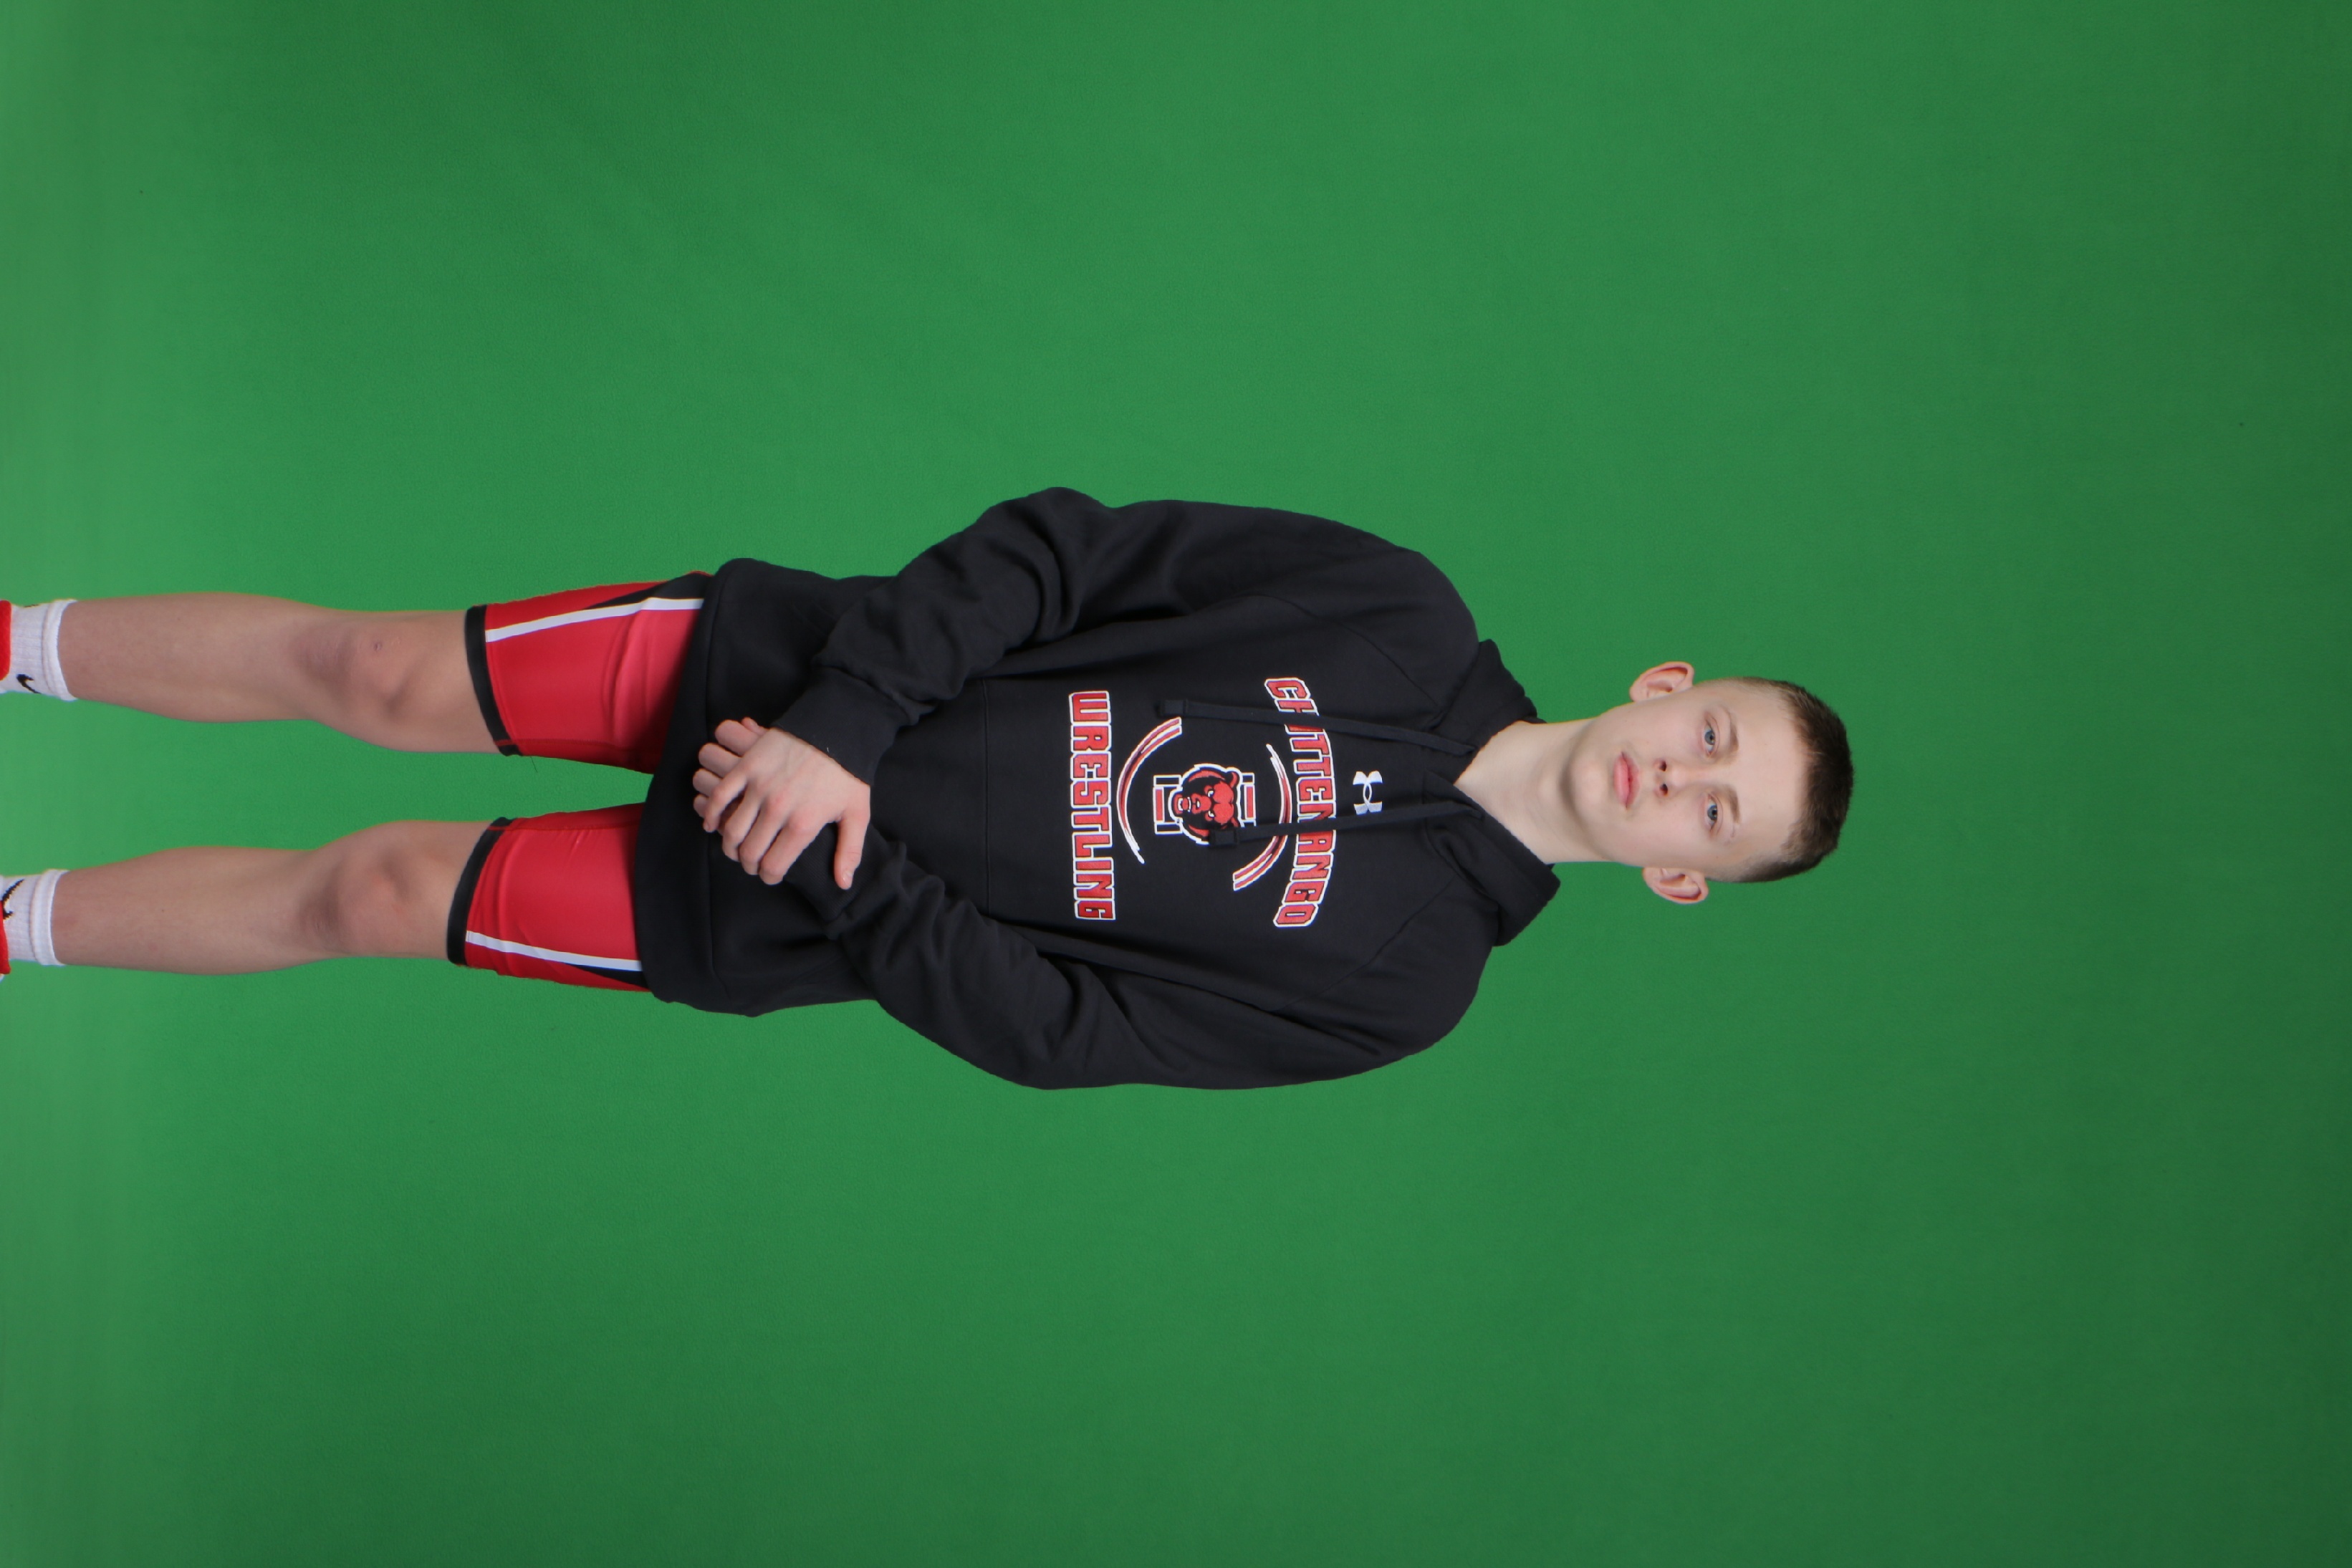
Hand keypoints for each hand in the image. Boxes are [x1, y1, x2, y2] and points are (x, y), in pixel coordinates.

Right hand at [693, 719, 870, 888]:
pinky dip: (711, 814)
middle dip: (748, 864)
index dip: (769, 877)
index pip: (774, 866)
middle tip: (751, 864)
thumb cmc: (848, 773)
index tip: (769, 875)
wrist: (836, 727)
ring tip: (735, 848)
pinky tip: (713, 824)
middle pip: (749, 852)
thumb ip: (849, 851)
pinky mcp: (748, 766)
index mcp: (803, 824)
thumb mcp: (857, 813)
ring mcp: (759, 786)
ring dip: (728, 845)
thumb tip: (842, 883)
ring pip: (731, 829)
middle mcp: (778, 809)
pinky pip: (720, 796)